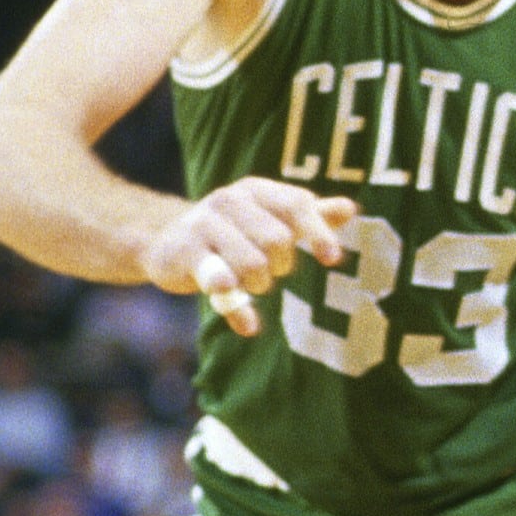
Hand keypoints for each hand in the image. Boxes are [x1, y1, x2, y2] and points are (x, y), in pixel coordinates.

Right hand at [141, 177, 356, 338]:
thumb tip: (349, 209)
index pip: (296, 205)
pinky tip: (249, 325)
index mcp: (256, 190)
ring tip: (247, 281)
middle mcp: (228, 200)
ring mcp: (203, 225)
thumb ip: (310, 216)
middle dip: (281, 264)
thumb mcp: (270, 218)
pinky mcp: (184, 253)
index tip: (331, 258)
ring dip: (258, 283)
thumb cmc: (234, 231)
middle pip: (278, 240)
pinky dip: (238, 309)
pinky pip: (220, 284)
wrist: (166, 240)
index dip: (317, 232)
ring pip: (253, 264)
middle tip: (269, 269)